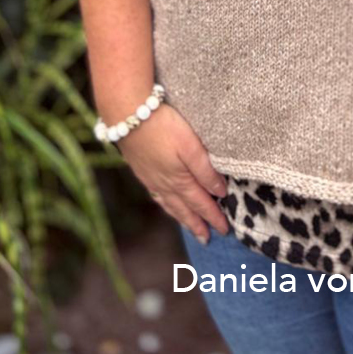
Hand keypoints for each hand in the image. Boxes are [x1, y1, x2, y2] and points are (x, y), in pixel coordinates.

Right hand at [116, 103, 230, 243]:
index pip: (200, 203)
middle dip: (197, 223)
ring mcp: (151, 178)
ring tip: (190, 226)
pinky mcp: (142, 169)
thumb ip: (205, 170)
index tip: (224, 229)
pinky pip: (157, 195)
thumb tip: (220, 193)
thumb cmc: (164, 126)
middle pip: (184, 209)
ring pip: (170, 204)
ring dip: (182, 217)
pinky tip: (167, 202)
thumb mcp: (191, 145)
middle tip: (207, 238)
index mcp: (179, 180)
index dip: (213, 216)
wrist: (128, 114)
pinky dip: (166, 204)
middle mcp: (164, 184)